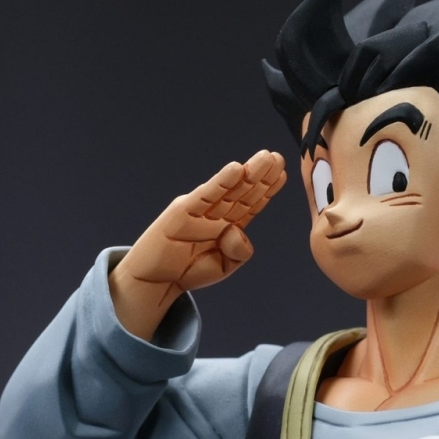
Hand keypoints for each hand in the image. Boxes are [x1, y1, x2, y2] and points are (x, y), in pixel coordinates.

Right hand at [109, 150, 286, 339]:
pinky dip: (220, 182)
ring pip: (230, 189)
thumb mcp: (224, 266)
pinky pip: (206, 195)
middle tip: (277, 158)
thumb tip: (237, 230)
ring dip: (248, 173)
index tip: (283, 173)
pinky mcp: (183, 210)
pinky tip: (235, 169)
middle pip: (244, 192)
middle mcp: (217, 214)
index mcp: (229, 226)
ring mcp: (201, 210)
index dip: (268, 189)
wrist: (156, 280)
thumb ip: (238, 251)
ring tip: (266, 158)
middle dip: (262, 175)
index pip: (252, 204)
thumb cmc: (188, 271)